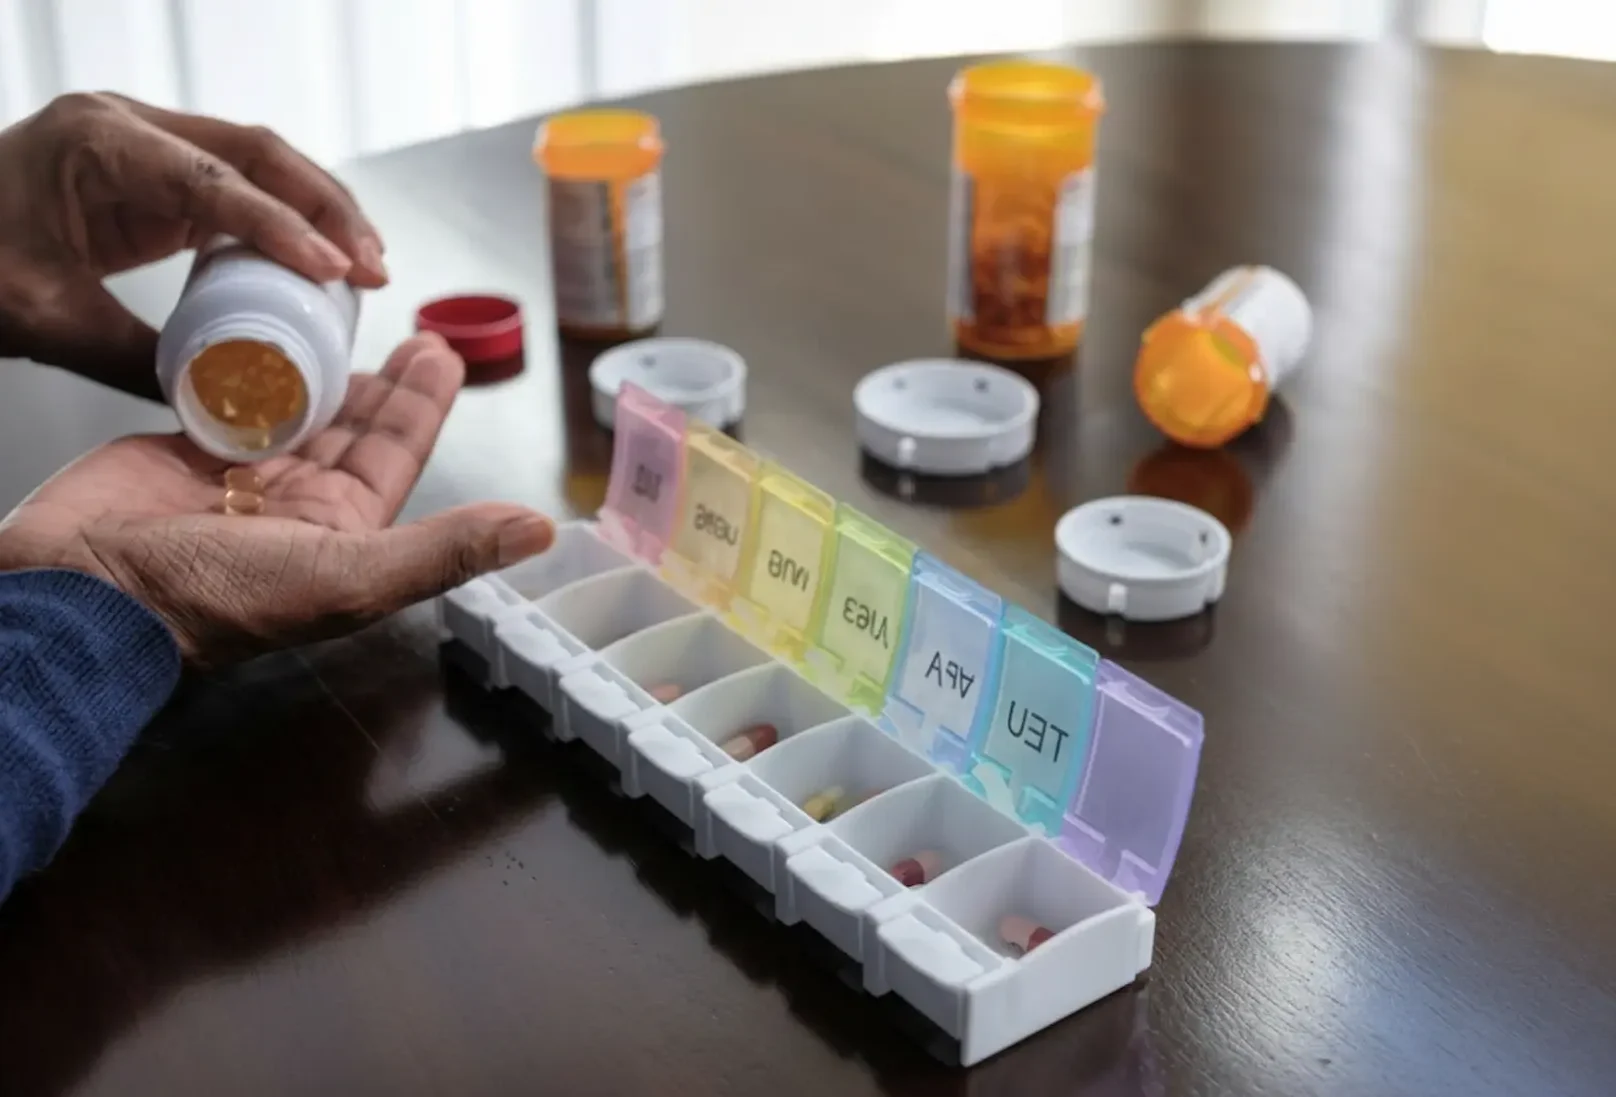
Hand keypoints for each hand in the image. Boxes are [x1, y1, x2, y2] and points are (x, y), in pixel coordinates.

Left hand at [0, 91, 388, 397]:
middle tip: (373, 267)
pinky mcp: (160, 179)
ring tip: (367, 265)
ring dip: (321, 212)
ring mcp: (148, 148)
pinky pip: (241, 191)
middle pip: (257, 152)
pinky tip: (321, 260)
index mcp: (98, 143)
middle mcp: (130, 129)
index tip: (337, 271)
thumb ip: (134, 361)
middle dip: (327, 210)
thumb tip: (217, 405)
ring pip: (260, 165)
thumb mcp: (48, 320)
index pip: (212, 181)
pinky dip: (289, 223)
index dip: (283, 228)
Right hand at [0, 333, 554, 665]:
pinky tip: (275, 336)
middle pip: (354, 431)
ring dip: (326, 370)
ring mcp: (238, 480)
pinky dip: (255, 370)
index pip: (397, 457)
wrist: (89, 594)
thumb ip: (444, 549)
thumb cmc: (218, 596)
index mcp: (343, 535)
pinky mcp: (182, 452)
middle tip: (414, 330)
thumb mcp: (349, 575)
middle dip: (386, 382)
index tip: (441, 353)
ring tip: (350, 319)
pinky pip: (233, 400)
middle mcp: (296, 508)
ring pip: (297, 412)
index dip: (422, 407)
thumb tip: (540, 530)